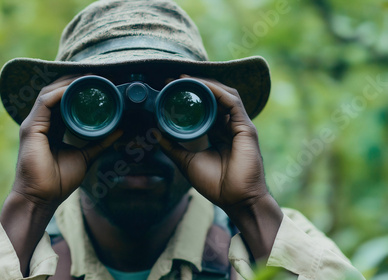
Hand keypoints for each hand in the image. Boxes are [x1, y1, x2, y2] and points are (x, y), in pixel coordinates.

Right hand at [12, 74, 121, 207]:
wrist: (42, 198)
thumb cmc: (59, 181)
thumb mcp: (85, 156)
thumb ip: (100, 142)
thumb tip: (120, 130)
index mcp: (52, 127)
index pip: (64, 100)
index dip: (80, 89)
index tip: (100, 83)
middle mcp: (41, 122)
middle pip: (57, 92)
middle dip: (76, 81)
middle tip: (98, 74)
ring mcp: (34, 123)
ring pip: (50, 93)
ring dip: (69, 82)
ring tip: (89, 76)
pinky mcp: (31, 128)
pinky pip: (45, 103)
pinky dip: (60, 92)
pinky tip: (74, 87)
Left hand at [157, 75, 282, 259]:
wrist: (236, 200)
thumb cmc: (215, 185)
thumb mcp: (185, 161)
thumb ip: (171, 146)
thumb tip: (153, 132)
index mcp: (218, 133)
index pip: (205, 107)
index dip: (189, 97)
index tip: (169, 89)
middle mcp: (229, 126)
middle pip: (214, 97)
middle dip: (195, 85)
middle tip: (173, 80)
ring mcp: (239, 125)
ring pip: (224, 94)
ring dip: (205, 84)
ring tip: (185, 79)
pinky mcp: (246, 128)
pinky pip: (232, 102)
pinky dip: (217, 91)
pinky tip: (202, 86)